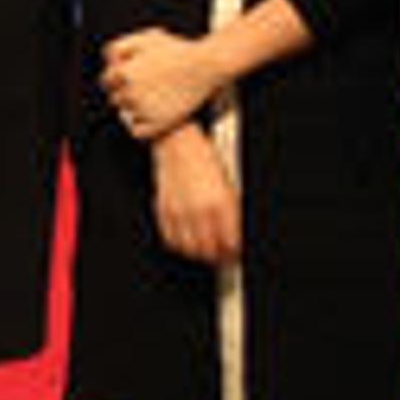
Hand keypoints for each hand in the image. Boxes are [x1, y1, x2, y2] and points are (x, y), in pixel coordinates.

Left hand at [101, 26, 228, 142]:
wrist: (206, 65)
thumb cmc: (177, 50)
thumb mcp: (144, 38)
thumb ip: (120, 47)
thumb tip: (109, 61)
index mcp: (124, 73)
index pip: (107, 82)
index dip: (119, 78)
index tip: (134, 77)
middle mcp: (130, 93)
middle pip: (116, 98)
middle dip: (127, 93)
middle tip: (148, 87)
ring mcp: (143, 111)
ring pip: (126, 115)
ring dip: (135, 108)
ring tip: (155, 98)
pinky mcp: (157, 124)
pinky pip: (137, 130)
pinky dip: (142, 125)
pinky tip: (154, 114)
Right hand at [150, 122, 241, 264]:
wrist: (177, 142)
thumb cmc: (204, 158)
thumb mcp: (229, 183)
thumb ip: (233, 211)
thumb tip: (235, 232)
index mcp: (220, 203)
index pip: (230, 242)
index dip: (234, 252)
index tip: (235, 252)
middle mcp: (199, 211)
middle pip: (209, 251)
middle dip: (217, 256)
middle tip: (222, 255)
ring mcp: (179, 212)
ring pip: (189, 250)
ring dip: (199, 254)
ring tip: (205, 250)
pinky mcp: (164, 211)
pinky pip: (171, 240)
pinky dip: (180, 245)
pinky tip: (187, 241)